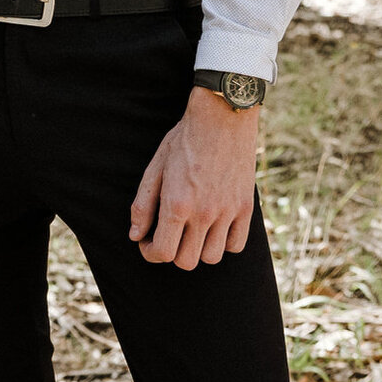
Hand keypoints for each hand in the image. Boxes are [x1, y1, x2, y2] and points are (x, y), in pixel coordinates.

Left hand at [128, 87, 260, 268]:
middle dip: (171, 252)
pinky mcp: (246, 209)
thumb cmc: (183, 141)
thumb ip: (143, 205)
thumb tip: (135, 235)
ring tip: (189, 230)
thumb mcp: (155, 168)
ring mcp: (227, 213)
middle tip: (166, 234)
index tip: (146, 242)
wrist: (221, 120)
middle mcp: (203, 214)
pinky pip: (235, 245)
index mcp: (176, 204)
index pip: (162, 252)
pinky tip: (212, 227)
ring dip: (197, 249)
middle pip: (186, 261)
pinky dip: (223, 243)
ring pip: (212, 257)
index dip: (149, 252)